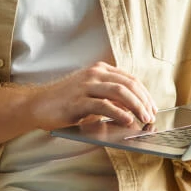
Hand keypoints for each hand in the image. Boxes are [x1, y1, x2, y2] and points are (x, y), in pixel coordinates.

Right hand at [30, 61, 157, 130]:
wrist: (38, 105)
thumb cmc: (66, 102)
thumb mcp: (92, 94)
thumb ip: (111, 97)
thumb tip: (134, 108)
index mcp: (100, 70)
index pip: (130, 79)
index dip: (145, 94)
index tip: (152, 107)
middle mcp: (94, 74)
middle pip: (128, 85)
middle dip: (143, 101)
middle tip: (151, 115)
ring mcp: (86, 86)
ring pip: (119, 92)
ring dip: (136, 106)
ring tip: (143, 118)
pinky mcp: (78, 101)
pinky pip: (103, 105)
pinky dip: (118, 113)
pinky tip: (127, 120)